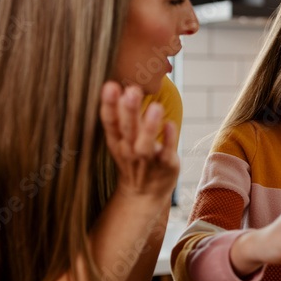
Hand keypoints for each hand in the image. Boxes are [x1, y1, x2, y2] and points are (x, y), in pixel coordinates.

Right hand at [100, 81, 178, 201]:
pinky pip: (167, 152)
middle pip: (127, 129)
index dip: (109, 105)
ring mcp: (148, 159)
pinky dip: (168, 140)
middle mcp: (129, 150)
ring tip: (156, 107)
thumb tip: (119, 86)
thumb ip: (121, 116)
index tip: (110, 85)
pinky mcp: (166, 165)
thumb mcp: (121, 139)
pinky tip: (170, 125)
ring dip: (150, 126)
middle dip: (129, 110)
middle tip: (132, 90)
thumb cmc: (133, 158)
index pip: (110, 122)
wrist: (143, 194)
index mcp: (117, 141)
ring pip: (145, 143)